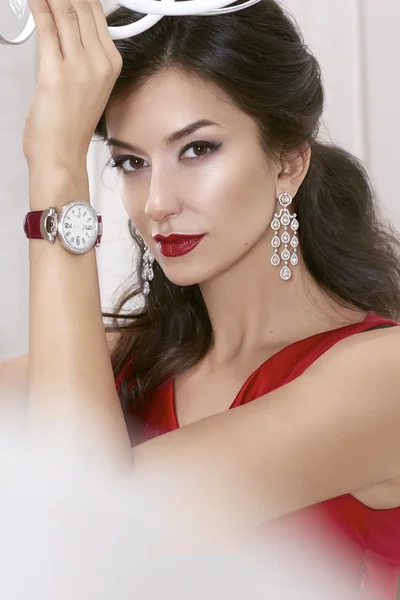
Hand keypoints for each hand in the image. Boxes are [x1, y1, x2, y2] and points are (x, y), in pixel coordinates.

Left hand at [23, 0, 121, 172]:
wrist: (62, 155)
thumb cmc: (70, 127)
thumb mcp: (87, 85)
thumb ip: (80, 54)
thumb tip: (63, 25)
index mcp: (111, 65)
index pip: (97, 13)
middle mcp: (99, 63)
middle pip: (82, 7)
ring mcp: (80, 67)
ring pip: (66, 11)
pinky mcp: (56, 72)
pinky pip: (47, 28)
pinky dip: (38, 7)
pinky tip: (33, 0)